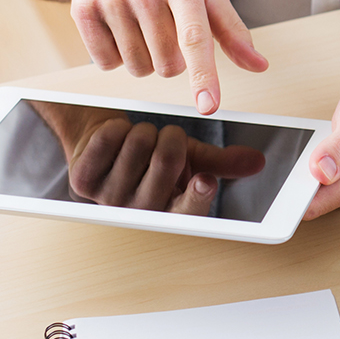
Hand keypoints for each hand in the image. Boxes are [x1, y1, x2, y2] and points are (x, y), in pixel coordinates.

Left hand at [37, 105, 266, 213]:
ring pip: (139, 142)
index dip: (196, 196)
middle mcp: (141, 211)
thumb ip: (222, 161)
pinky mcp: (82, 181)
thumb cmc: (151, 154)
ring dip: (143, 129)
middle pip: (166, 159)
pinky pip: (110, 137)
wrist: (104, 144)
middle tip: (165, 139)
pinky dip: (116, 126)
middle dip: (171, 136)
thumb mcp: (189, 158)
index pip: (188, 210)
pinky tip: (115, 138)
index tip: (206, 181)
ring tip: (138, 140)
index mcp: (171, 210)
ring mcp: (109, 199)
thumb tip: (257, 161)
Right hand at [64, 0, 268, 113]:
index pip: (195, 37)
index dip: (203, 75)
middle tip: (168, 28)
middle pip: (167, 64)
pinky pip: (106, 63)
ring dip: (146, 59)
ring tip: (144, 26)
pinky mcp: (82, 10)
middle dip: (174, 59)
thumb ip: (231, 30)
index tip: (208, 105)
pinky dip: (117, 56)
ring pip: (137, 68)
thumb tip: (259, 65)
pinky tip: (120, 27)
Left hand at [300, 71, 339, 218]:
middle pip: (315, 201)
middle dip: (298, 183)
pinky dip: (314, 166)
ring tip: (311, 145)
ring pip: (318, 192)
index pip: (320, 202)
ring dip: (305, 174)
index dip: (295, 195)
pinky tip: (318, 148)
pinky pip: (324, 181)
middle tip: (300, 152)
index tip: (282, 181)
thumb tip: (320, 171)